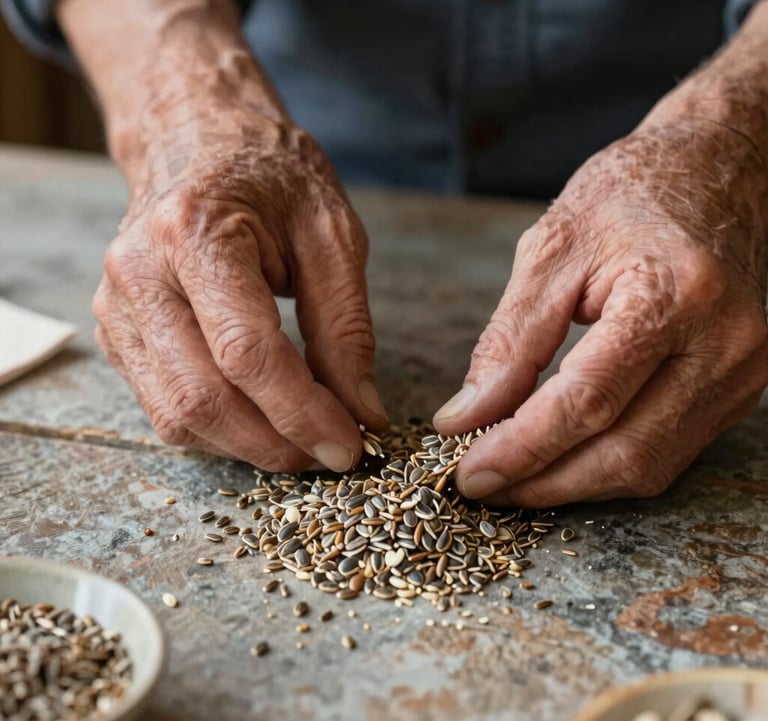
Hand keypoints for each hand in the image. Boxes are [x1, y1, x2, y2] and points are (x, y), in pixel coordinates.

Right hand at [93, 116, 387, 470]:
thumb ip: (347, 328)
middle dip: (276, 443)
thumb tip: (363, 413)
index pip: (246, 352)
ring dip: (247, 445)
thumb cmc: (271, 180)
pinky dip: (219, 429)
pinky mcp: (116, 333)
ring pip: (177, 415)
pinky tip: (261, 420)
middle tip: (330, 453)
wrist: (198, 145)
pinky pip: (163, 407)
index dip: (301, 412)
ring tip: (301, 440)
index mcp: (196, 234)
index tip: (350, 445)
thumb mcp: (332, 237)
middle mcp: (139, 275)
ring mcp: (116, 308)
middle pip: (203, 397)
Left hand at [434, 120, 767, 505]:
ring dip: (573, 484)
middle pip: (624, 451)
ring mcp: (743, 372)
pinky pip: (667, 451)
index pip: (588, 400)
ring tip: (512, 478)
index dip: (522, 448)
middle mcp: (725, 344)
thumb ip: (509, 341)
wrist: (714, 171)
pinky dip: (606, 464)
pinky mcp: (739, 387)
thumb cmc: (628, 196)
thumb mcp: (550, 250)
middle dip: (544, 481)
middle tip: (482, 486)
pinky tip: (561, 458)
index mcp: (674, 294)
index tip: (469, 472)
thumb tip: (465, 418)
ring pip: (649, 465)